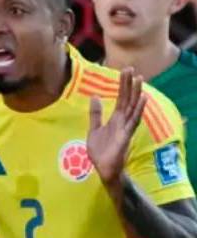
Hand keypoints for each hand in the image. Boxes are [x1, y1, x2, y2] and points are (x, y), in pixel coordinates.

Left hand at [87, 67, 145, 184]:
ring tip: (140, 79)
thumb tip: (95, 97)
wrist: (102, 168)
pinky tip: (143, 99)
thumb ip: (95, 114)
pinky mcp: (126, 136)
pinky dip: (138, 109)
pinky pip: (134, 121)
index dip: (123, 85)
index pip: (121, 98)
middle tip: (131, 68)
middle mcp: (123, 121)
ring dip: (137, 93)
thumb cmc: (100, 151)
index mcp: (115, 119)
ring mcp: (126, 128)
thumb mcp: (93, 129)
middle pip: (128, 99)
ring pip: (133, 107)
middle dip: (129, 85)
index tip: (125, 71)